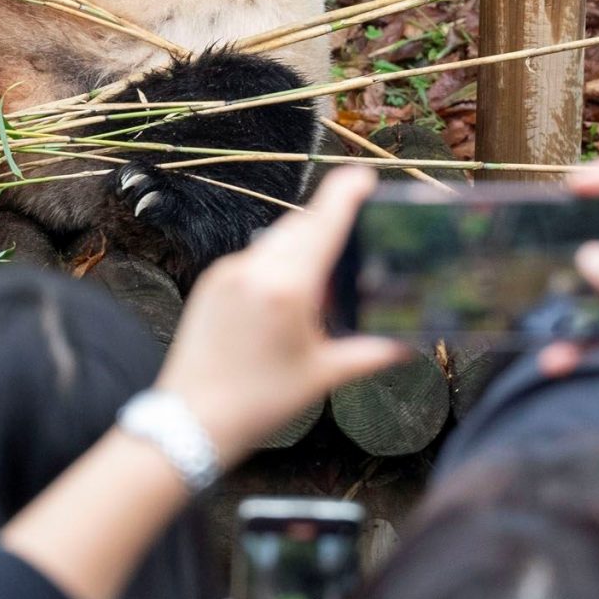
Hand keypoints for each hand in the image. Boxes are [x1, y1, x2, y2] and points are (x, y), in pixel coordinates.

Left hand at [152, 166, 406, 464]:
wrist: (190, 422)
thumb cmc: (257, 404)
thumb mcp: (322, 377)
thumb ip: (370, 354)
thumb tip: (409, 346)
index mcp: (287, 288)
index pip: (323, 224)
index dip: (345, 194)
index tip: (363, 175)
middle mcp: (254, 270)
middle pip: (301, 227)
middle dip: (329, 224)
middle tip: (357, 238)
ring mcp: (228, 273)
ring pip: (276, 240)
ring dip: (304, 244)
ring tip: (324, 281)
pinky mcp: (211, 282)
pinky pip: (253, 257)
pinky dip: (277, 262)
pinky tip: (289, 295)